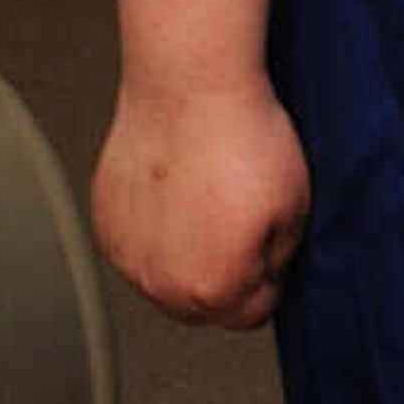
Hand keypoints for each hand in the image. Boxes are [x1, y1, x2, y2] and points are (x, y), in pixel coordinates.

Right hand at [94, 77, 308, 328]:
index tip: (269, 252)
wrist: (190, 88)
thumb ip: (280, 260)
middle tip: (240, 221)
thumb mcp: (297, 208)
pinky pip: (138, 246)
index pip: (249, 315)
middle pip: (204, 304)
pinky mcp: (107, 225)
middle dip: (226, 273)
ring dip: (186, 254)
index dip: (268, 280)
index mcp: (214, 287)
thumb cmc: (244, 138)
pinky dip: (156, 230)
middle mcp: (163, 282)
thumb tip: (267, 275)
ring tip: (207, 200)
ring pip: (166, 276)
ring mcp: (128, 256)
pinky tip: (178, 190)